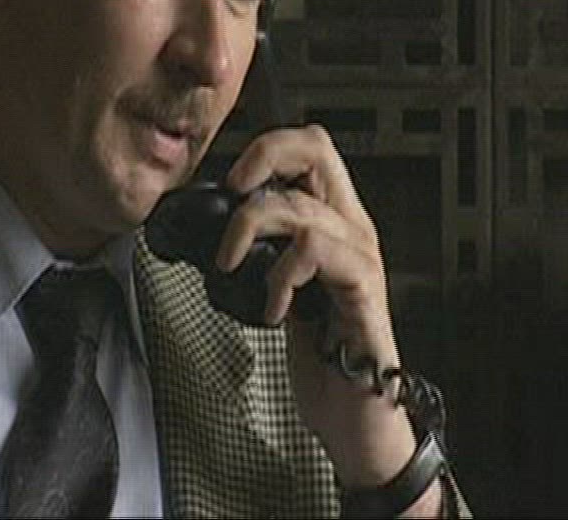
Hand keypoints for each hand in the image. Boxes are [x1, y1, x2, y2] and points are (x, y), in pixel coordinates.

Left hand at [215, 125, 440, 513]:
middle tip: (231, 195)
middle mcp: (352, 229)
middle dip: (262, 159)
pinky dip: (280, 275)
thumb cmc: (324, 359)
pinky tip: (272, 308)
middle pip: (316, 147)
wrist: (357, 420)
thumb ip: (260, 254)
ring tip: (232, 267)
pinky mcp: (362, 293)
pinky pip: (315, 253)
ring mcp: (360, 258)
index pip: (308, 148)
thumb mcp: (280, 290)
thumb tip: (205, 233)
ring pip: (300, 205)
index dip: (264, 150)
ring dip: (249, 230)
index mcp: (333, 221)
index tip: (228, 184)